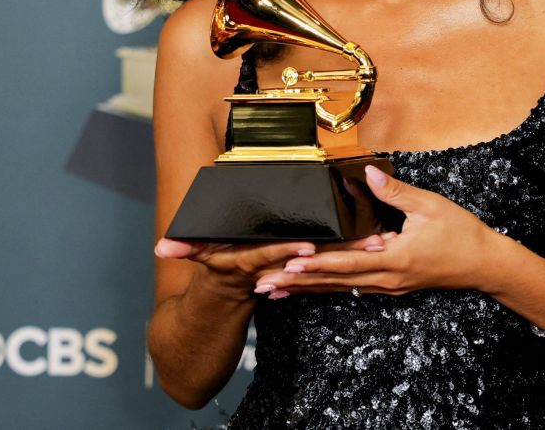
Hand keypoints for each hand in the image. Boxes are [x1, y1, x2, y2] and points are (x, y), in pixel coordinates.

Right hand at [153, 237, 377, 301]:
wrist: (224, 301)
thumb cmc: (216, 269)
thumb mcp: (201, 255)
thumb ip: (186, 248)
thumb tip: (163, 248)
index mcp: (253, 260)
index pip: (272, 254)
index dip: (288, 251)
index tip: (310, 248)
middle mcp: (275, 267)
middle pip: (311, 258)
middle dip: (342, 251)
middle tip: (371, 242)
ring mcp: (292, 272)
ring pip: (327, 264)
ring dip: (355, 255)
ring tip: (381, 242)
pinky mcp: (303, 273)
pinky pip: (331, 267)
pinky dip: (352, 260)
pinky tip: (375, 251)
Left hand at [252, 166, 497, 298]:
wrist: (485, 264)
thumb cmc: (462, 234)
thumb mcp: (431, 207)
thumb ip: (397, 193)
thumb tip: (371, 175)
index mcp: (394, 258)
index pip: (347, 262)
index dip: (316, 264)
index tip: (288, 265)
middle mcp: (387, 278)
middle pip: (335, 281)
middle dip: (297, 282)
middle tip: (262, 284)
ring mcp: (390, 285)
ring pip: (341, 287)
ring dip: (308, 288)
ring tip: (276, 290)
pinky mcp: (394, 285)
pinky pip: (356, 287)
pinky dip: (330, 286)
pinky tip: (314, 287)